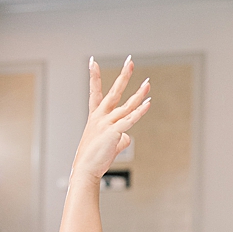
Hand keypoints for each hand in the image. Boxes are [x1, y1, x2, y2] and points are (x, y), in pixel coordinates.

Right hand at [71, 57, 151, 182]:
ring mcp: (106, 123)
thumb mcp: (106, 144)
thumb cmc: (93, 158)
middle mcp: (100, 117)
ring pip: (127, 105)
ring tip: (148, 84)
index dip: (94, 77)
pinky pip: (130, 119)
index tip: (93, 62)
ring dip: (139, 94)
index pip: (95, 93)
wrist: (85, 169)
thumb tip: (127, 137)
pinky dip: (140, 111)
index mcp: (95, 118)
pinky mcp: (113, 132)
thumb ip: (119, 137)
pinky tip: (148, 104)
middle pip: (113, 92)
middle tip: (130, 62)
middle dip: (123, 76)